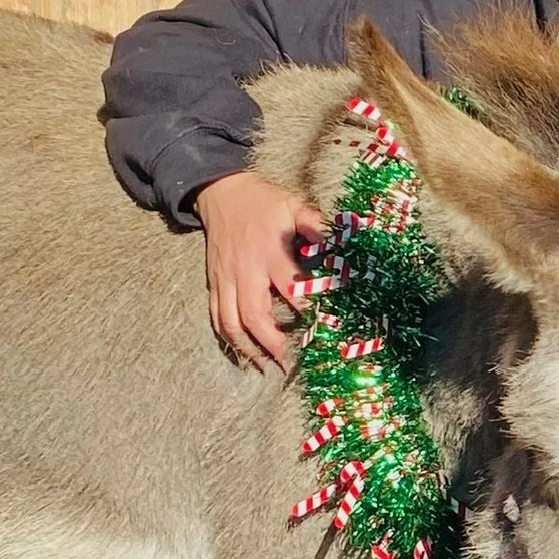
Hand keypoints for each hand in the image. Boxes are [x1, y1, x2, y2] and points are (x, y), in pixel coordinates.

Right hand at [193, 172, 328, 370]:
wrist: (221, 192)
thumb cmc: (263, 201)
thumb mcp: (293, 205)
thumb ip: (316, 224)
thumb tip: (345, 239)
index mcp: (269, 252)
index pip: (290, 287)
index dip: (306, 310)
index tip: (322, 329)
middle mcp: (245, 270)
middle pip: (254, 315)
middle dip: (272, 342)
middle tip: (289, 361)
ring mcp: (226, 279)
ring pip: (231, 322)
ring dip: (248, 349)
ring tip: (265, 366)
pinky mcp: (214, 283)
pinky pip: (216, 317)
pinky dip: (228, 339)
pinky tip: (242, 352)